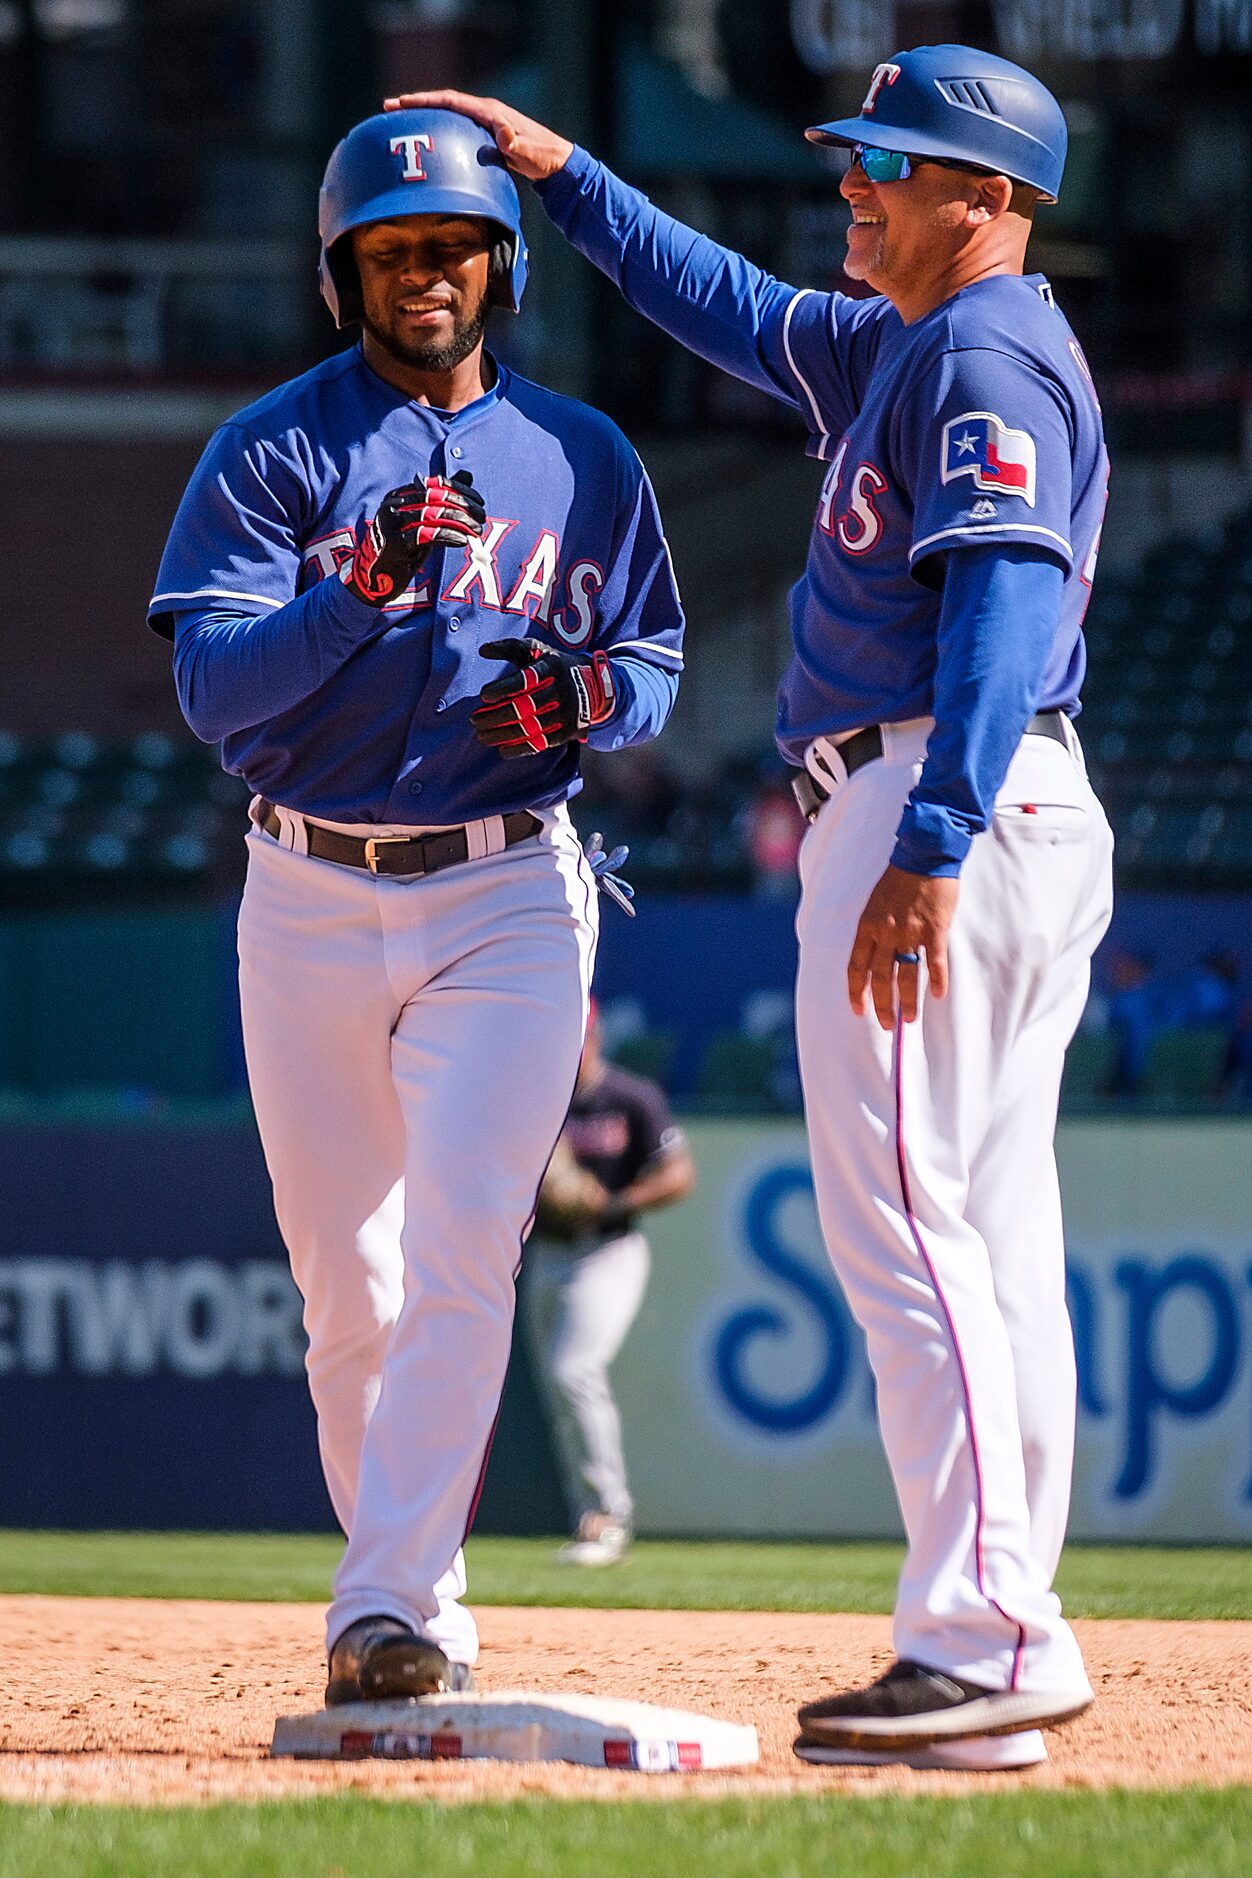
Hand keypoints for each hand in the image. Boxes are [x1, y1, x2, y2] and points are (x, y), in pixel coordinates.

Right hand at [343, 470, 484, 606]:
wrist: (375, 579)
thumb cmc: (403, 549)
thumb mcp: (424, 522)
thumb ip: (443, 501)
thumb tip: (467, 475)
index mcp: (398, 495)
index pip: (435, 484)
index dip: (460, 491)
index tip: (480, 502)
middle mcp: (392, 505)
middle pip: (435, 497)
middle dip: (463, 506)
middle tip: (482, 517)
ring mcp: (390, 523)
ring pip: (432, 515)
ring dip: (459, 522)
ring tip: (477, 530)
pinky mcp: (394, 544)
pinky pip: (426, 534)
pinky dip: (448, 535)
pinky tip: (462, 540)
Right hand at [383, 89, 573, 182]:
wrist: (556, 162)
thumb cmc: (544, 158)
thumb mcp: (531, 153)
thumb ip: (518, 146)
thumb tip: (504, 135)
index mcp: (490, 112)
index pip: (451, 100)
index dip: (426, 101)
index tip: (402, 102)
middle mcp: (485, 113)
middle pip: (444, 104)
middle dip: (416, 105)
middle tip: (389, 109)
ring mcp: (485, 124)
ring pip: (449, 116)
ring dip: (425, 118)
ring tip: (401, 124)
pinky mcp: (486, 136)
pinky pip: (457, 130)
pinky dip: (440, 132)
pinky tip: (428, 145)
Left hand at [471, 638, 615, 755]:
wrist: (595, 686)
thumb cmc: (554, 666)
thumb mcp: (537, 650)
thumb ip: (510, 647)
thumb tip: (483, 650)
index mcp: (552, 667)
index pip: (525, 679)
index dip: (503, 688)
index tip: (483, 696)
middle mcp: (561, 690)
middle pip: (524, 707)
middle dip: (495, 716)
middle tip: (474, 720)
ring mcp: (566, 713)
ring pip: (529, 728)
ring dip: (501, 734)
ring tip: (481, 736)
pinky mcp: (568, 731)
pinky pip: (540, 743)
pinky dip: (518, 748)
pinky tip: (501, 749)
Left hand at [847, 865, 958, 1029]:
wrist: (923, 855)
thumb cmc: (899, 878)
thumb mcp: (875, 903)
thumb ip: (874, 929)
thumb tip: (876, 955)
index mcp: (867, 926)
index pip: (856, 967)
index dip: (857, 992)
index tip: (860, 1010)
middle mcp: (885, 933)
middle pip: (880, 978)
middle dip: (883, 1005)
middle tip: (889, 1024)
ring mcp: (910, 933)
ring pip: (906, 976)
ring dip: (907, 1001)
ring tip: (910, 1019)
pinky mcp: (934, 930)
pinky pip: (934, 962)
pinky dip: (937, 980)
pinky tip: (938, 995)